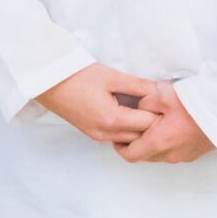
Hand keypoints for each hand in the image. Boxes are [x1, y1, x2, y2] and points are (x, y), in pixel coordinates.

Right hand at [34, 63, 161, 145]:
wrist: (48, 83)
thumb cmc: (77, 76)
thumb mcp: (111, 77)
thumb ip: (138, 85)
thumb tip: (161, 90)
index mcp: (112, 119)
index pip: (148, 124)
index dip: (160, 113)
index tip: (167, 102)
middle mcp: (105, 134)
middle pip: (142, 137)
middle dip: (154, 123)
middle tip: (163, 107)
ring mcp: (98, 137)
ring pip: (130, 140)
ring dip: (141, 128)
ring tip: (148, 109)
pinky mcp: (93, 135)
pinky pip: (118, 138)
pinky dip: (128, 130)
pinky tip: (131, 114)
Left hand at [115, 80, 215, 164]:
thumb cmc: (196, 103)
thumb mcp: (162, 94)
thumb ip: (144, 102)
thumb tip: (138, 107)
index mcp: (159, 142)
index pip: (130, 155)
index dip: (119, 147)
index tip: (117, 136)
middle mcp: (170, 154)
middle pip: (144, 156)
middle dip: (135, 144)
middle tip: (132, 128)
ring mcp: (184, 156)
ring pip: (159, 155)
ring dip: (153, 144)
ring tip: (153, 124)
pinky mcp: (195, 152)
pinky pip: (174, 152)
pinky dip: (167, 143)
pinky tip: (171, 126)